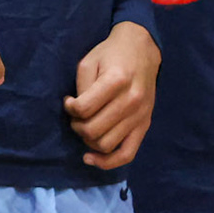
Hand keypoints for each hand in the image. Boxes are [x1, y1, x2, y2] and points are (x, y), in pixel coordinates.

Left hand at [65, 21, 160, 169]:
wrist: (142, 50)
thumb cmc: (111, 54)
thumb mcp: (89, 62)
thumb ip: (82, 88)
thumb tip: (76, 114)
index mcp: (116, 81)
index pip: (84, 108)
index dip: (69, 108)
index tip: (68, 102)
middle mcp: (131, 101)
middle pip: (94, 130)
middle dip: (76, 126)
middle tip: (74, 117)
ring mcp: (140, 116)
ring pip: (106, 144)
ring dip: (88, 140)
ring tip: (84, 127)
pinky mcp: (144, 126)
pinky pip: (127, 154)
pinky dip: (108, 162)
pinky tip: (91, 158)